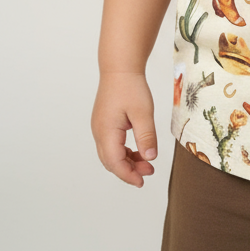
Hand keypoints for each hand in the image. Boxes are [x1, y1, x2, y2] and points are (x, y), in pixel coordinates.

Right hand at [91, 71, 157, 187]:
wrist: (120, 69)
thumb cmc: (130, 87)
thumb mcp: (143, 113)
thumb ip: (146, 137)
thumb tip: (150, 158)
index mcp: (106, 131)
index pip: (114, 162)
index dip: (128, 175)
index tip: (142, 181)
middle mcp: (99, 132)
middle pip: (110, 161)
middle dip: (129, 170)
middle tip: (149, 172)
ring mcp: (100, 128)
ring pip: (111, 154)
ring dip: (127, 162)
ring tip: (147, 163)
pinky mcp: (104, 124)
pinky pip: (112, 145)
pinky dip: (124, 152)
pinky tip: (139, 152)